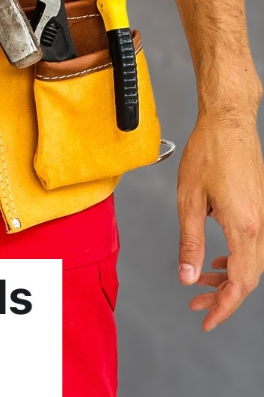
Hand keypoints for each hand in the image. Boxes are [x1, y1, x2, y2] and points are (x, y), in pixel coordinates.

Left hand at [176, 111, 263, 330]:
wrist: (229, 123)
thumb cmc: (208, 153)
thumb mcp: (188, 200)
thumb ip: (189, 242)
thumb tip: (188, 277)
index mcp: (245, 227)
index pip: (239, 282)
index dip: (224, 307)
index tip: (206, 321)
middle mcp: (261, 225)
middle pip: (248, 277)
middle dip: (223, 298)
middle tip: (197, 308)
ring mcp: (263, 217)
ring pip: (251, 263)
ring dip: (227, 279)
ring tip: (200, 287)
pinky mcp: (258, 209)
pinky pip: (251, 246)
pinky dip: (233, 260)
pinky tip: (214, 262)